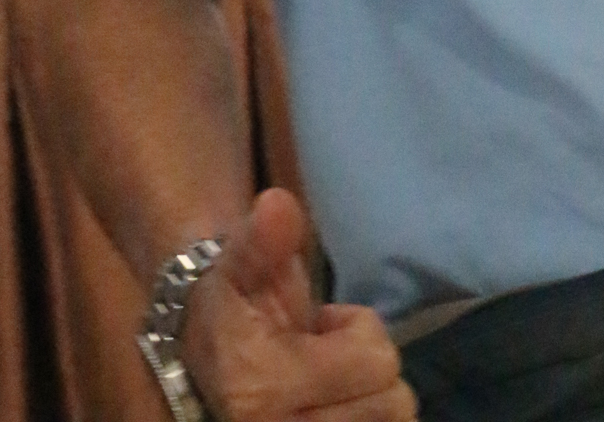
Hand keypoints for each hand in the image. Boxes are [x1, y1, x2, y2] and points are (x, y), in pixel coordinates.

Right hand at [180, 187, 416, 420]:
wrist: (208, 364)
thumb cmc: (232, 310)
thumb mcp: (239, 266)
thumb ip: (260, 240)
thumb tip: (277, 204)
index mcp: (261, 391)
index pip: (375, 360)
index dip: (356, 332)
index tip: (319, 329)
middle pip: (393, 400)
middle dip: (368, 370)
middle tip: (329, 359)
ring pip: (395, 420)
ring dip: (372, 398)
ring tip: (333, 385)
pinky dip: (372, 416)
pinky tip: (340, 405)